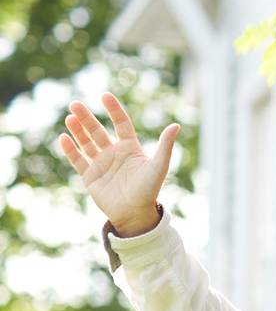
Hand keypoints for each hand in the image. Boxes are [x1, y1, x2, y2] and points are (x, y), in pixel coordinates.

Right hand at [58, 93, 178, 237]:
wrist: (135, 214)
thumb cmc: (150, 190)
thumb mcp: (159, 166)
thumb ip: (165, 146)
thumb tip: (176, 125)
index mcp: (130, 148)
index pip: (121, 123)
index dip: (114, 110)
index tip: (105, 96)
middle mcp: (114, 153)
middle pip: (98, 131)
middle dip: (86, 118)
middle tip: (75, 104)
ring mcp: (101, 164)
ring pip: (86, 143)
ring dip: (77, 130)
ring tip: (70, 117)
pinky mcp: (90, 176)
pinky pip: (78, 160)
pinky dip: (70, 149)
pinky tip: (64, 138)